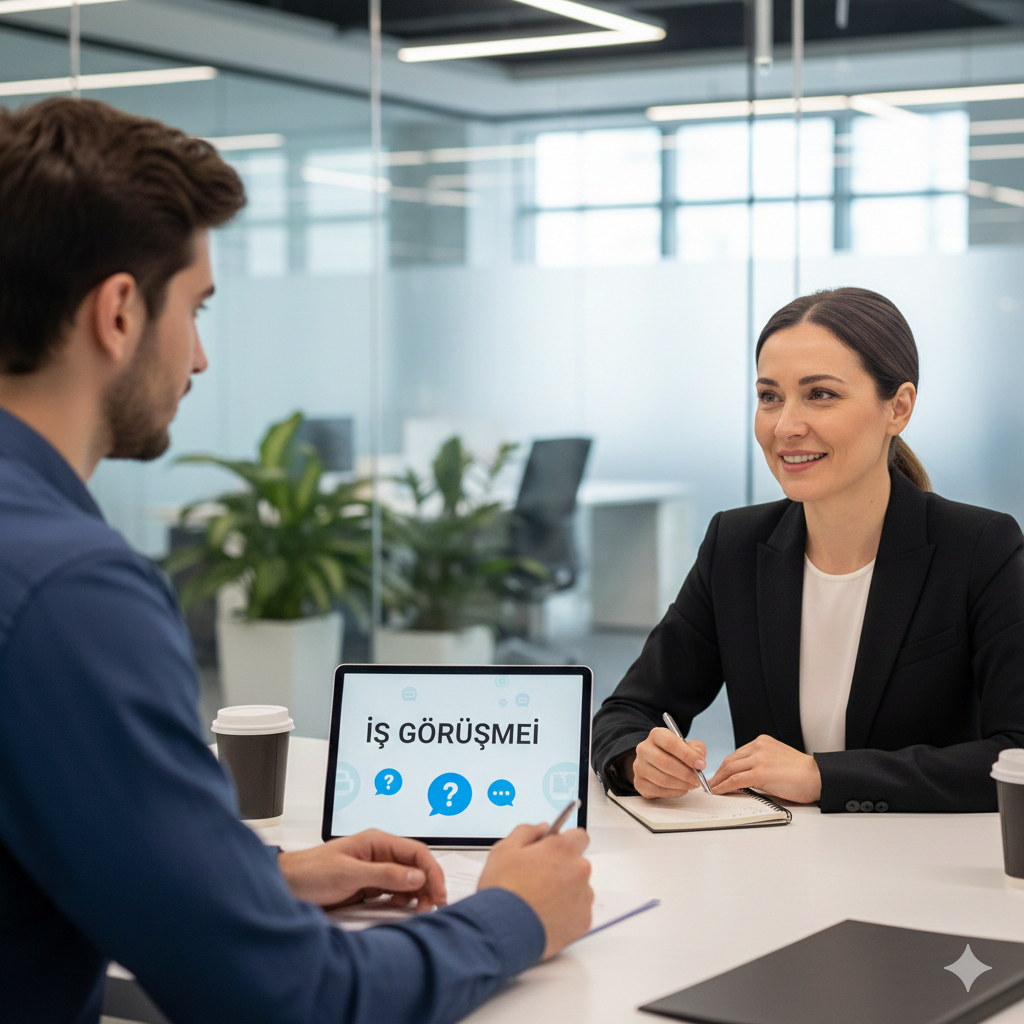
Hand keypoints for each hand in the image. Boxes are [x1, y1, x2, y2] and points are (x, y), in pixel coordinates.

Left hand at [278, 829, 446, 909]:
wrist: (285, 886)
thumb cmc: (310, 873)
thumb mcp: (350, 874)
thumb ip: (385, 874)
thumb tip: (417, 876)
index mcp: (377, 841)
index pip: (416, 851)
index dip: (431, 872)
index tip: (438, 893)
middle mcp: (378, 852)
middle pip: (415, 865)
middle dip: (427, 885)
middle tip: (431, 906)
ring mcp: (374, 869)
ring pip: (407, 879)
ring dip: (416, 893)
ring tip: (418, 909)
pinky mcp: (367, 885)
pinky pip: (394, 889)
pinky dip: (402, 899)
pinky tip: (400, 907)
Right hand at [478, 823, 592, 959]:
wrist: (504, 931)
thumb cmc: (504, 891)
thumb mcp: (504, 849)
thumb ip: (527, 831)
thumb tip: (542, 829)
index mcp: (562, 849)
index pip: (579, 836)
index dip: (564, 842)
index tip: (553, 850)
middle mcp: (579, 870)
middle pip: (577, 863)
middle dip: (562, 868)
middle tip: (538, 879)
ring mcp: (583, 897)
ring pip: (578, 888)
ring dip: (565, 891)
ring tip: (539, 901)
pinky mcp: (583, 921)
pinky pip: (578, 912)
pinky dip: (566, 913)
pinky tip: (544, 915)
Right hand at [629, 727, 707, 797]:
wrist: (657, 763)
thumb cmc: (675, 754)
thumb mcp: (689, 746)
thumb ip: (697, 749)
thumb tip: (699, 761)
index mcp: (656, 735)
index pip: (670, 743)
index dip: (688, 755)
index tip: (702, 765)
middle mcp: (644, 749)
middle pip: (666, 763)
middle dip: (687, 774)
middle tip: (698, 780)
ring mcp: (639, 766)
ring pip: (663, 780)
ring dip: (682, 785)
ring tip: (691, 784)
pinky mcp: (639, 782)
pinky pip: (659, 791)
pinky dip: (675, 792)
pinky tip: (681, 788)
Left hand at [707, 734, 820, 803]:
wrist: (817, 777)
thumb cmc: (802, 773)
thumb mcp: (777, 759)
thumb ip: (761, 762)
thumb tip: (744, 776)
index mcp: (762, 742)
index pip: (737, 754)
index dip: (724, 766)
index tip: (718, 774)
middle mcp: (758, 747)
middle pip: (730, 761)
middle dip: (718, 773)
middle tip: (710, 783)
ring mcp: (759, 759)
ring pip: (730, 769)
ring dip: (718, 780)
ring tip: (711, 789)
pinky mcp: (760, 772)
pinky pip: (735, 780)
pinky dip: (724, 786)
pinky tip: (719, 791)